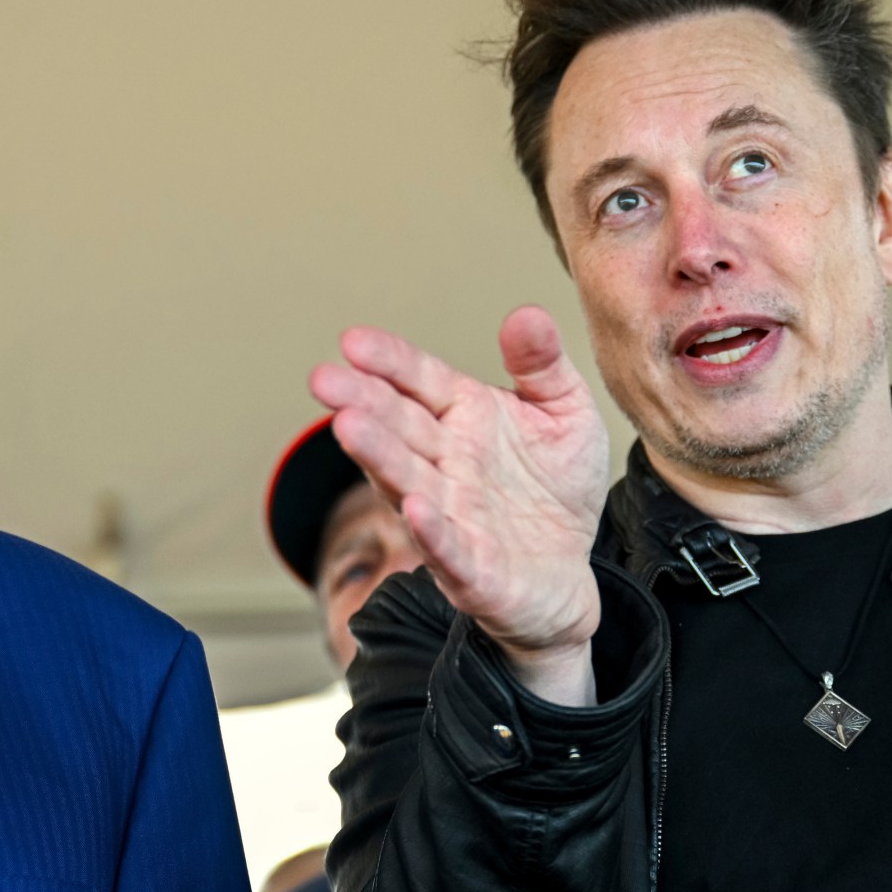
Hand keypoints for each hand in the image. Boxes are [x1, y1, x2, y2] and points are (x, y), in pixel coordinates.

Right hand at [310, 306, 611, 705]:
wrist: (567, 575)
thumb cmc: (557, 490)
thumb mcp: (566, 414)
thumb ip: (544, 366)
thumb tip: (526, 315)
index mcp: (465, 417)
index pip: (418, 381)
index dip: (388, 362)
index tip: (353, 341)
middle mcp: (447, 463)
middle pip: (399, 427)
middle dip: (362, 402)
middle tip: (325, 379)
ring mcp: (452, 515)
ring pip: (407, 481)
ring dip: (378, 457)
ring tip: (348, 428)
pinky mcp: (470, 570)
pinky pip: (448, 549)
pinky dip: (431, 531)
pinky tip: (415, 509)